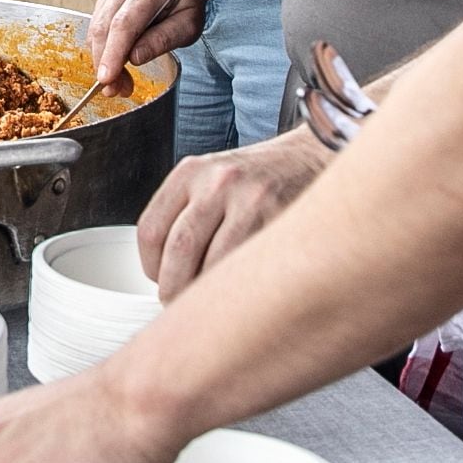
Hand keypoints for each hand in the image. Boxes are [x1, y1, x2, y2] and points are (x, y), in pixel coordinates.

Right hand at [86, 0, 205, 89]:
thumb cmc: (184, 3)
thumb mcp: (189, 24)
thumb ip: (164, 39)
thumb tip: (134, 58)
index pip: (124, 25)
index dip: (113, 53)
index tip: (106, 78)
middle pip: (104, 28)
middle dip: (104, 63)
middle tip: (113, 90)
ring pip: (95, 28)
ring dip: (101, 60)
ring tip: (117, 82)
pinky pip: (95, 26)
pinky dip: (101, 49)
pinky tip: (114, 63)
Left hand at [136, 130, 328, 298]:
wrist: (312, 157)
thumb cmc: (258, 179)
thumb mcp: (212, 179)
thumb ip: (186, 215)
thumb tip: (162, 274)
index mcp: (192, 171)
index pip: (150, 230)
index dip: (151, 267)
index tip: (159, 280)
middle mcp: (218, 181)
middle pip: (180, 251)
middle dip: (174, 289)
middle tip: (179, 304)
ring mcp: (252, 200)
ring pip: (214, 266)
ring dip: (207, 296)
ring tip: (211, 305)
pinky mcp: (282, 219)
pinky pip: (250, 268)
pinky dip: (240, 289)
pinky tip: (241, 292)